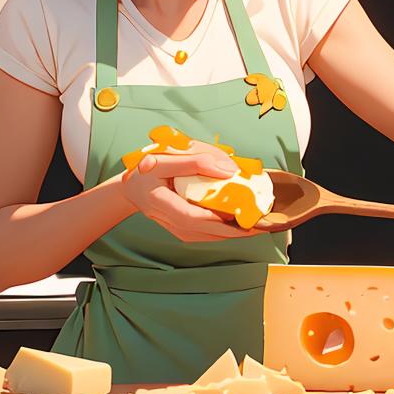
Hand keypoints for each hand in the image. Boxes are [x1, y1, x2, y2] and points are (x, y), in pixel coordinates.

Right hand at [117, 139, 266, 241]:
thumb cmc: (147, 170)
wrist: (131, 189)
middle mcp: (169, 221)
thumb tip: (229, 171)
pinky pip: (208, 233)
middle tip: (262, 225)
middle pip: (206, 231)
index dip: (220, 220)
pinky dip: (226, 229)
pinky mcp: (184, 231)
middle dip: (236, 231)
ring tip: (259, 225)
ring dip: (235, 232)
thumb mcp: (165, 158)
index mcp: (161, 203)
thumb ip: (196, 162)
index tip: (245, 218)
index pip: (192, 217)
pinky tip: (242, 223)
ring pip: (209, 236)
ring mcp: (176, 229)